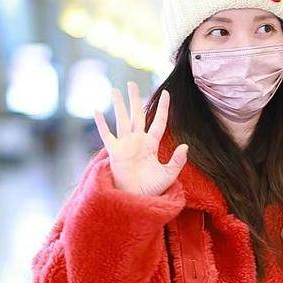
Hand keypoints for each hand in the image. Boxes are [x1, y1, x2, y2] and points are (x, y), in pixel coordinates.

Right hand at [94, 81, 187, 195]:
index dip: (162, 108)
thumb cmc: (152, 189)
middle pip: (137, 115)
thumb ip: (177, 161)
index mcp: (152, 145)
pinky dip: (101, 124)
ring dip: (119, 105)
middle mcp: (138, 141)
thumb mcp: (168, 175)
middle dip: (134, 99)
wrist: (136, 199)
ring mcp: (125, 145)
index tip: (166, 93)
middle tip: (131, 83)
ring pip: (122, 120)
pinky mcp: (114, 152)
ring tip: (115, 90)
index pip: (158, 122)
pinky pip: (107, 135)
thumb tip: (185, 146)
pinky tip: (97, 111)